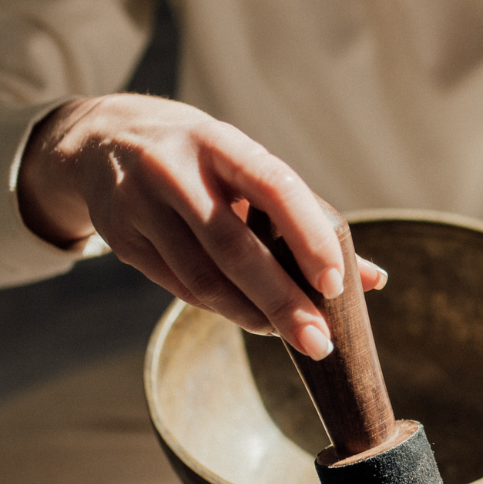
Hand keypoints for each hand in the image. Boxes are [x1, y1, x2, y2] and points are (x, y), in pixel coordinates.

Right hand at [17, 94, 385, 357]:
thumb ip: (311, 220)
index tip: (335, 285)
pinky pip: (179, 287)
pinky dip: (221, 309)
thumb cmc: (207, 163)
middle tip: (319, 342)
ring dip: (251, 314)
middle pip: (233, 247)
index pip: (274, 188)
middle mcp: (175, 169)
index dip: (308, 238)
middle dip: (282, 301)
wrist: (104, 141)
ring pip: (202, 277)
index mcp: (220, 143)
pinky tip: (251, 319)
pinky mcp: (121, 238)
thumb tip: (375, 280)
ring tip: (289, 334)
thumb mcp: (250, 170)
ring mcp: (141, 204)